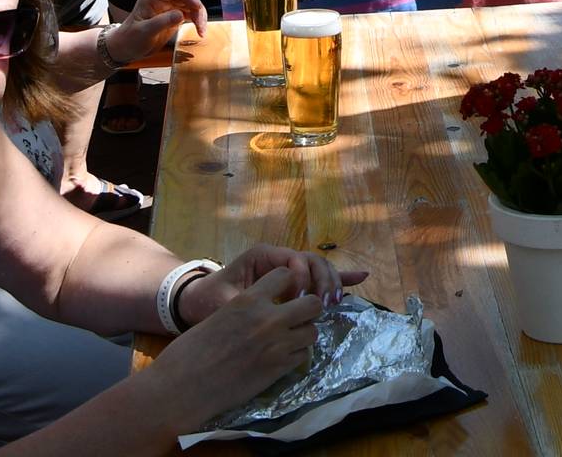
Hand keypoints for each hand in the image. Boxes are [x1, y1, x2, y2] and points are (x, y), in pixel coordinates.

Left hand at [117, 0, 209, 58]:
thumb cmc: (130, 38)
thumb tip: (180, 15)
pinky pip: (190, 13)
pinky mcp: (174, 15)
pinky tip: (199, 30)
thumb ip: (161, 22)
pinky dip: (197, 20)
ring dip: (199, 15)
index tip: (197, 6)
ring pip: (191, 4)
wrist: (126, 47)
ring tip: (201, 30)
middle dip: (197, 7)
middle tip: (201, 23)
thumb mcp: (143, 32)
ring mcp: (169, 6)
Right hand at [140, 268, 327, 425]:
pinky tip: (280, 359)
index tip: (285, 294)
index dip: (288, 283)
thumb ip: (246, 309)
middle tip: (296, 318)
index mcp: (248, 299)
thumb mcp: (219, 316)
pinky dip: (295, 356)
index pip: (286, 274)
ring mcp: (277, 345)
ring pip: (313, 331)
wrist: (183, 385)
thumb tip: (264, 310)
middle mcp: (268, 318)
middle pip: (313, 304)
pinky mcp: (278, 369)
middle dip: (307, 310)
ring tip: (289, 340)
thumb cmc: (191, 351)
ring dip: (303, 335)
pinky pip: (303, 356)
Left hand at [180, 244, 367, 327]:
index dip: (302, 277)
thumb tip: (271, 306)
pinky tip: (361, 277)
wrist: (199, 300)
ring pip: (320, 268)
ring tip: (334, 302)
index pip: (294, 260)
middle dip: (324, 279)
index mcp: (263, 256)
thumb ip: (247, 300)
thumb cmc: (208, 300)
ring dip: (332, 283)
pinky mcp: (294, 281)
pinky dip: (340, 278)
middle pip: (313, 260)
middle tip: (325, 303)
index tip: (298, 299)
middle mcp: (279, 258)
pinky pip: (319, 276)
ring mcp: (288, 268)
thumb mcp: (224, 300)